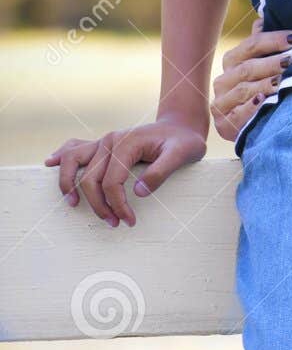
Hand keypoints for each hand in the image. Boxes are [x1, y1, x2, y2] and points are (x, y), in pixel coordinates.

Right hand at [44, 119, 206, 226]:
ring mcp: (103, 141)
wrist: (181, 125)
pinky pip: (75, 148)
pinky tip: (50, 163)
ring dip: (69, 184)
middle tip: (115, 223)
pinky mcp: (102, 145)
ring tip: (72, 204)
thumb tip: (139, 193)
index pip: (111, 181)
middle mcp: (109, 140)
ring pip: (73, 161)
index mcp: (126, 143)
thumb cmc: (183, 141)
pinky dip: (62, 157)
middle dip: (99, 205)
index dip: (117, 205)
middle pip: (90, 178)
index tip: (128, 221)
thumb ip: (162, 172)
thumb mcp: (182, 154)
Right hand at [211, 16, 291, 140]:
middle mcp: (223, 81)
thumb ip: (264, 45)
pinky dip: (251, 108)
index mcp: (232, 61)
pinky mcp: (224, 125)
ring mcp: (221, 103)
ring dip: (265, 84)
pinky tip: (263, 101)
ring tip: (283, 81)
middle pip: (248, 68)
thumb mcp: (266, 66)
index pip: (251, 45)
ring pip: (244, 90)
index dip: (273, 40)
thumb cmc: (265, 90)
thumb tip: (264, 18)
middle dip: (273, 63)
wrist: (256, 128)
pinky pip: (237, 115)